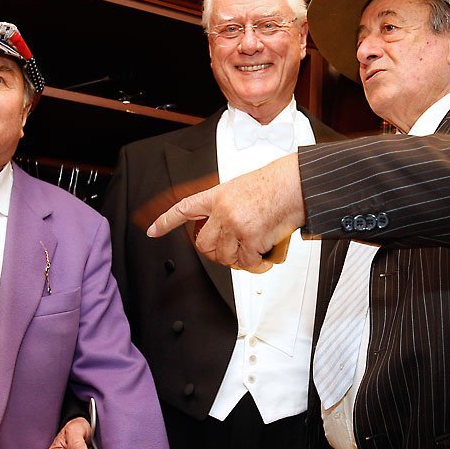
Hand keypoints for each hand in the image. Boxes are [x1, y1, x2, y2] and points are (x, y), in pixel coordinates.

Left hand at [147, 153, 305, 272]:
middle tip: (231, 251)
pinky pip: (246, 263)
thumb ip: (227, 206)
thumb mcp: (241, 188)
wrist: (296, 183)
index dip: (166, 221)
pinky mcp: (251, 238)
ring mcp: (235, 225)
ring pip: (225, 256)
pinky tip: (263, 259)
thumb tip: (224, 228)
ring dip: (239, 259)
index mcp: (217, 195)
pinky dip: (256, 265)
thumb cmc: (276, 183)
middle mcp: (222, 211)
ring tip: (253, 251)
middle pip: (204, 244)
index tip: (153, 230)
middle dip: (215, 253)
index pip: (184, 209)